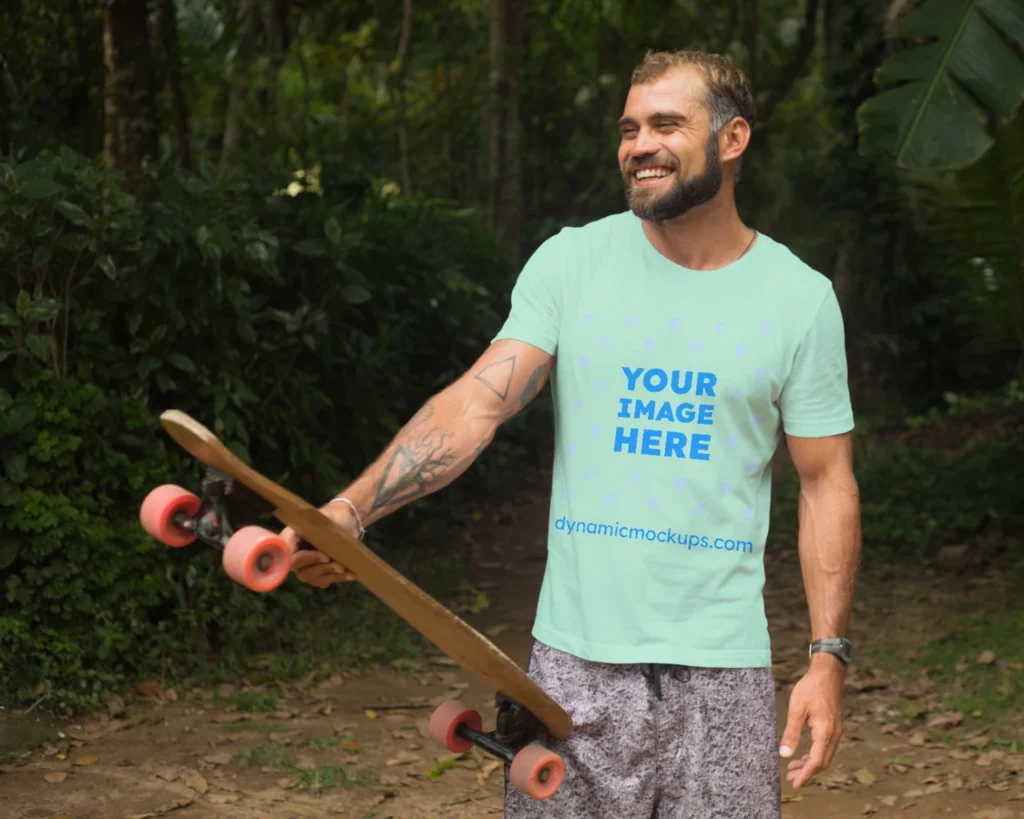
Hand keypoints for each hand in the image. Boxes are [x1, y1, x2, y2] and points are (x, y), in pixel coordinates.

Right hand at [281, 502, 359, 587]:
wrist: (346, 523)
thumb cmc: (332, 518)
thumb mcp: (324, 519)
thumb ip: (315, 530)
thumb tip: (316, 544)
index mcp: (291, 539)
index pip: (289, 556)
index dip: (305, 559)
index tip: (325, 556)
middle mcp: (295, 555)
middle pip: (300, 571)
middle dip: (321, 568)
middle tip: (338, 563)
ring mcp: (305, 567)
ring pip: (312, 578)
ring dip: (330, 574)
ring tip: (344, 567)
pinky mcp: (318, 574)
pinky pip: (323, 582)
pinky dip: (337, 578)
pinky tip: (350, 573)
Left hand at [779, 655, 845, 788]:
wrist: (827, 673)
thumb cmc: (811, 688)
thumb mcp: (797, 709)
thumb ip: (791, 733)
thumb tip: (784, 754)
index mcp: (825, 732)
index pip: (816, 761)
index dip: (806, 774)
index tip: (795, 783)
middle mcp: (834, 734)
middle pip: (822, 762)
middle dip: (807, 772)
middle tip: (790, 777)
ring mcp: (836, 730)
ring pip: (824, 755)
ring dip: (810, 763)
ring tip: (793, 767)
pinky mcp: (833, 726)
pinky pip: (825, 747)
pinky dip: (814, 754)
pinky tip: (803, 754)